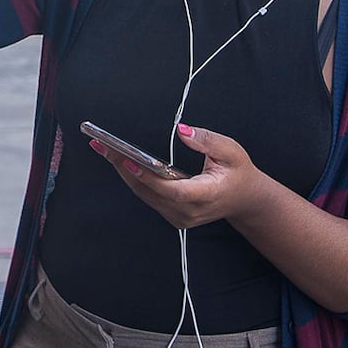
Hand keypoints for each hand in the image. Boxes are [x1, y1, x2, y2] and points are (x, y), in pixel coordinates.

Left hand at [90, 124, 268, 229]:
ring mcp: (180, 217)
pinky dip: (132, 177)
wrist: (244, 200)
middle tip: (103, 146)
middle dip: (125, 168)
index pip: (174, 191)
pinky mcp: (172, 214)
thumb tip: (182, 130)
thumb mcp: (232, 151)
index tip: (129, 160)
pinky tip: (117, 159)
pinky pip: (147, 196)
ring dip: (123, 171)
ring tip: (103, 148)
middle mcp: (190, 211)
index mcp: (207, 195)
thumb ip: (207, 140)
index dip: (149, 178)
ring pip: (145, 195)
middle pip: (151, 192)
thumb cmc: (238, 173)